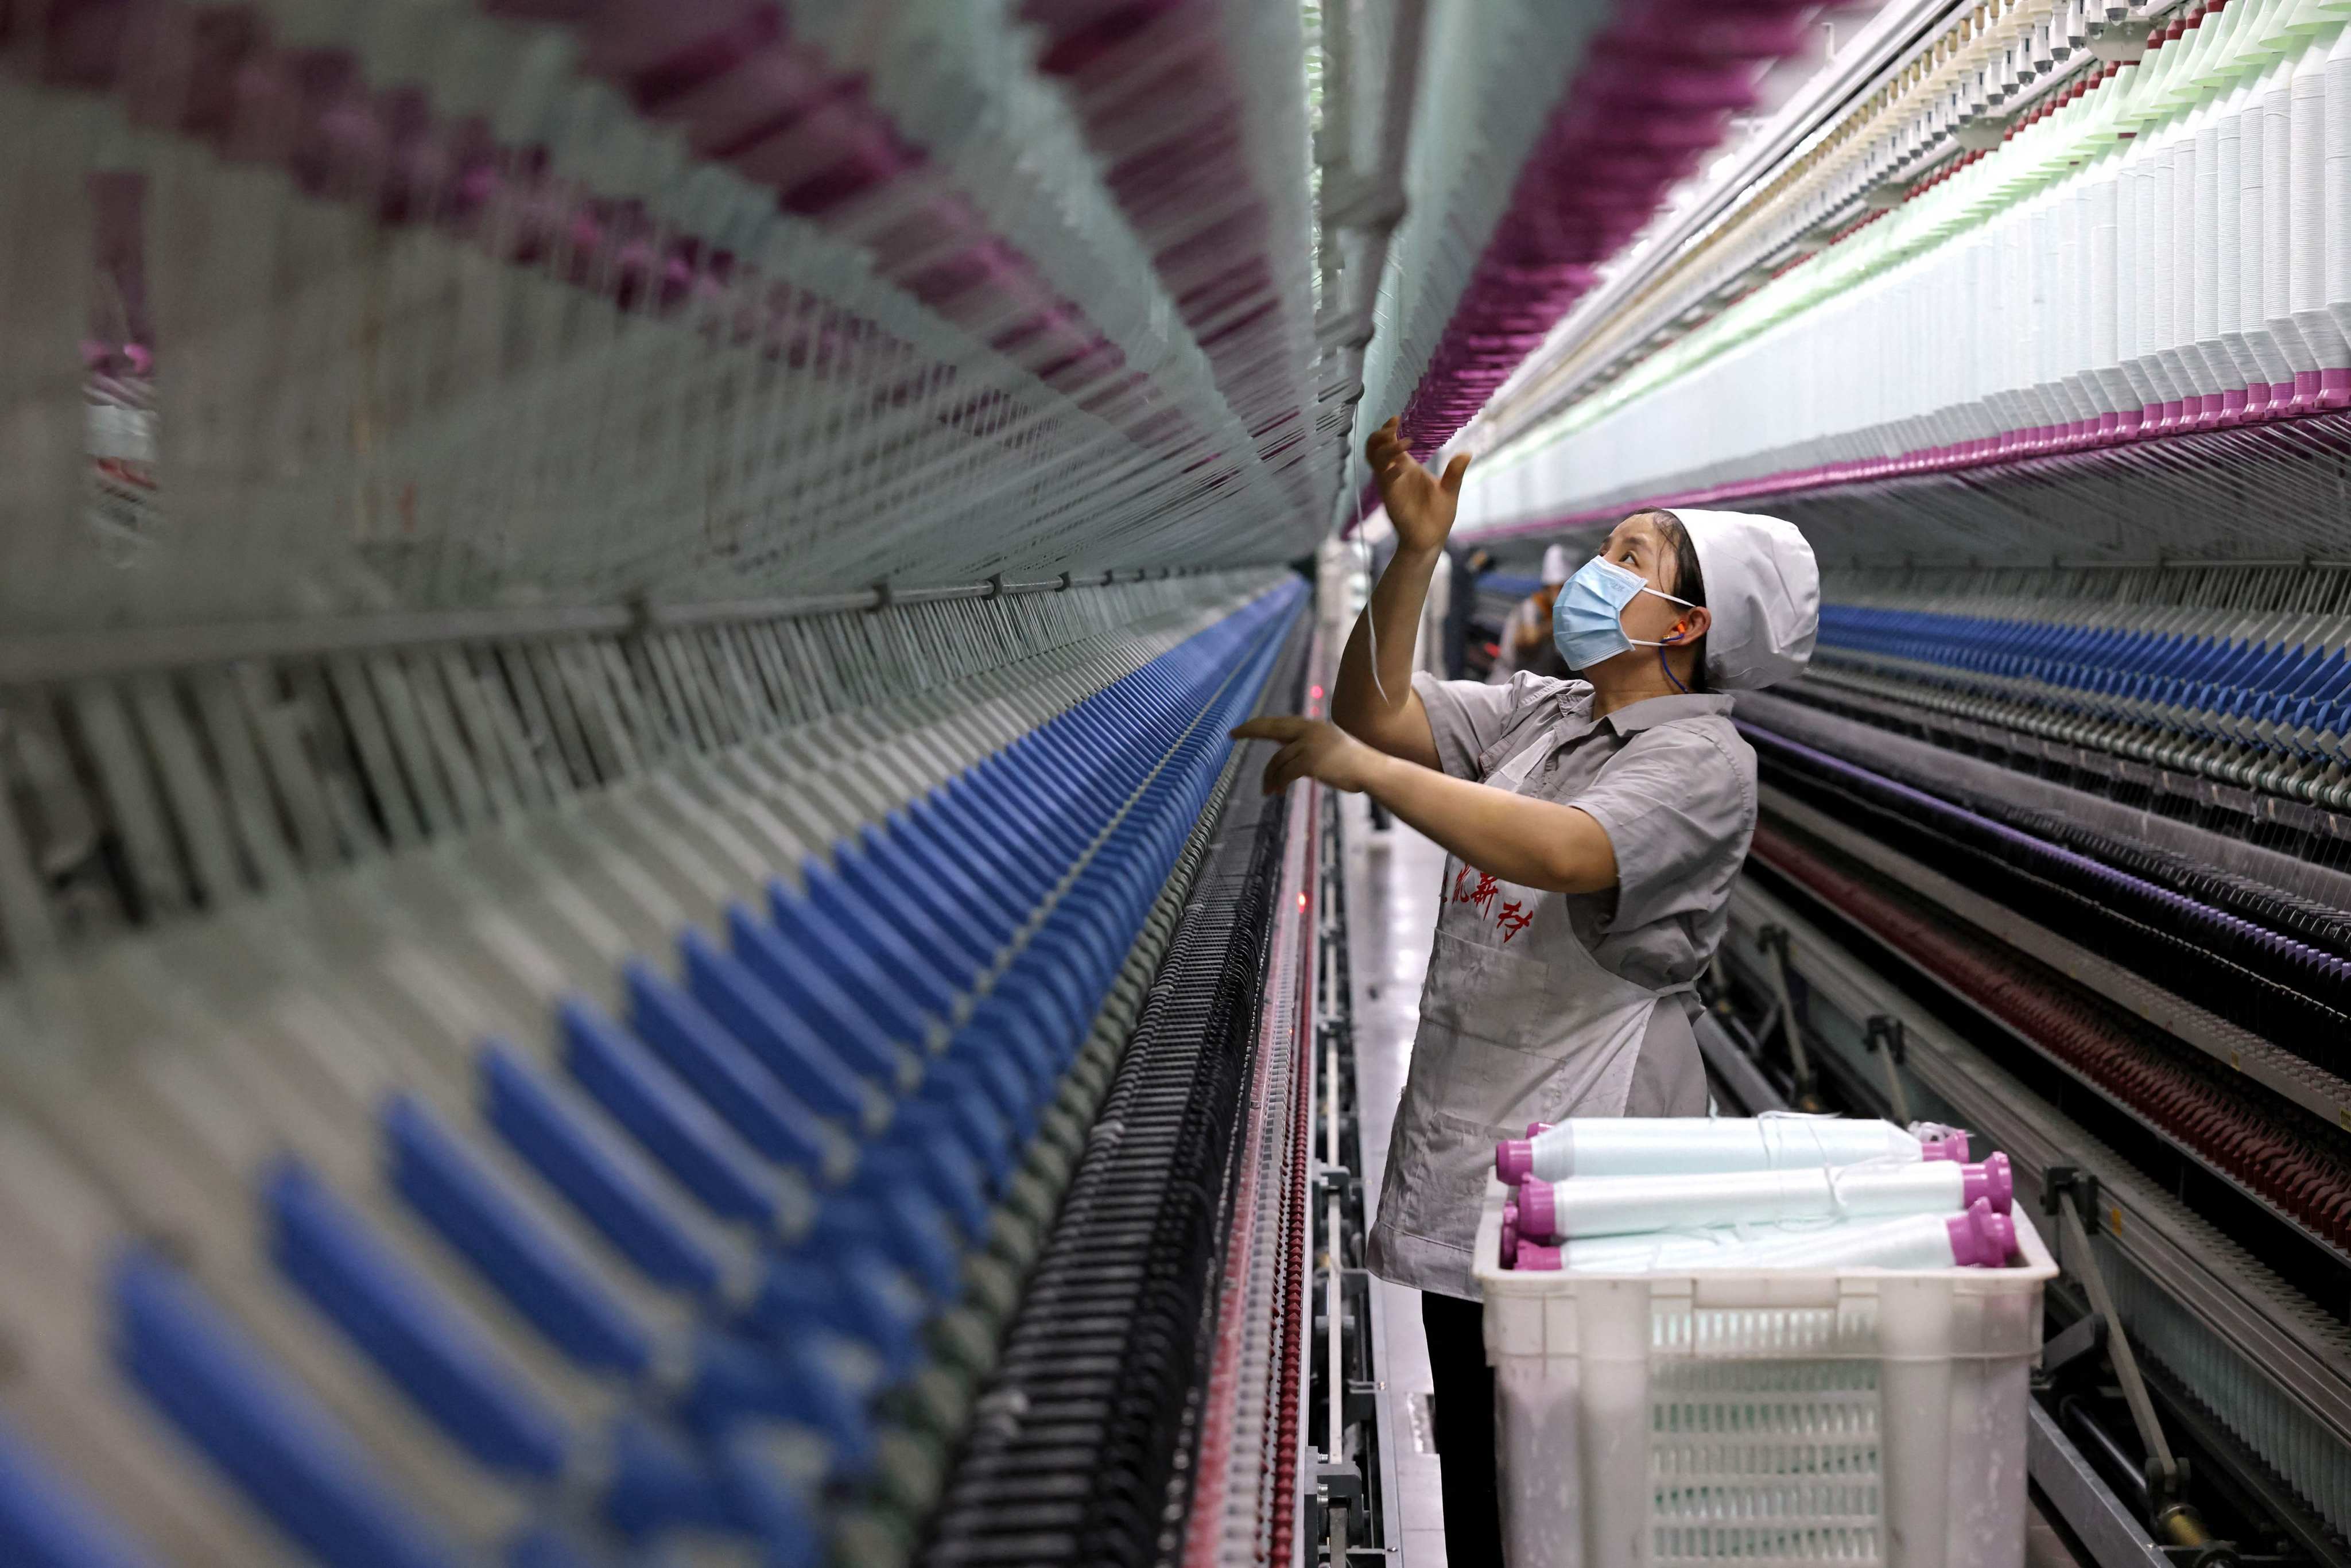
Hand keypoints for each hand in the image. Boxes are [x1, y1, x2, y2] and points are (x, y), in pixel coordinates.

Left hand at [1230, 716, 1388, 795]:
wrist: (1371, 770)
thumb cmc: (1350, 764)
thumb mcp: (1327, 746)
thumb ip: (1305, 745)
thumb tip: (1282, 754)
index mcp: (1311, 726)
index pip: (1278, 723)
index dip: (1257, 725)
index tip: (1239, 729)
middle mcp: (1309, 730)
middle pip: (1271, 727)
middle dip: (1249, 730)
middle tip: (1232, 734)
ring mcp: (1309, 744)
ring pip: (1277, 760)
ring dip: (1269, 778)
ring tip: (1268, 791)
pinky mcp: (1310, 761)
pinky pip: (1284, 773)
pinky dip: (1278, 783)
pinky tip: (1278, 792)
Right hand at [1367, 416, 1470, 554]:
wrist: (1430, 540)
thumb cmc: (1438, 516)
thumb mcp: (1450, 491)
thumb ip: (1454, 473)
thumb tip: (1467, 453)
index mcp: (1406, 467)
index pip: (1389, 441)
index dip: (1388, 429)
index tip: (1398, 418)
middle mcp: (1394, 472)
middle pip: (1375, 447)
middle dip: (1380, 434)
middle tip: (1393, 425)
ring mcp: (1390, 484)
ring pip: (1375, 459)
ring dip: (1385, 448)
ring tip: (1404, 443)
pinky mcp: (1390, 496)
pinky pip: (1384, 479)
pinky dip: (1390, 471)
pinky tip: (1401, 470)